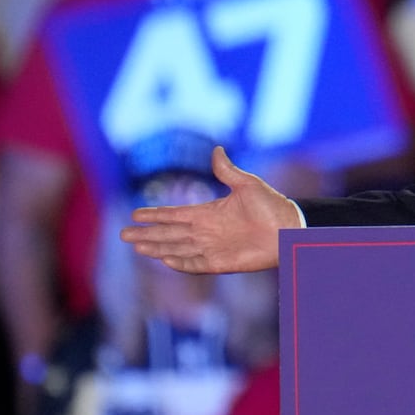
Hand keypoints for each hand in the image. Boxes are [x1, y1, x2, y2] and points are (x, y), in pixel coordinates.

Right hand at [120, 146, 299, 273]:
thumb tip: (217, 149)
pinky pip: (195, 264)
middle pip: (170, 233)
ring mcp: (213, 248)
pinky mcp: (222, 263)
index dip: (156, 214)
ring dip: (158, 247)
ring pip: (178, 248)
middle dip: (147, 234)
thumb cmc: (273, 205)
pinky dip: (180, 263)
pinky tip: (164, 260)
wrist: (291, 228)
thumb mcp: (248, 184)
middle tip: (123, 234)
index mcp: (210, 212)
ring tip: (137, 247)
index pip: (176, 214)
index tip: (136, 213)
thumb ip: (227, 171)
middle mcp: (207, 231)